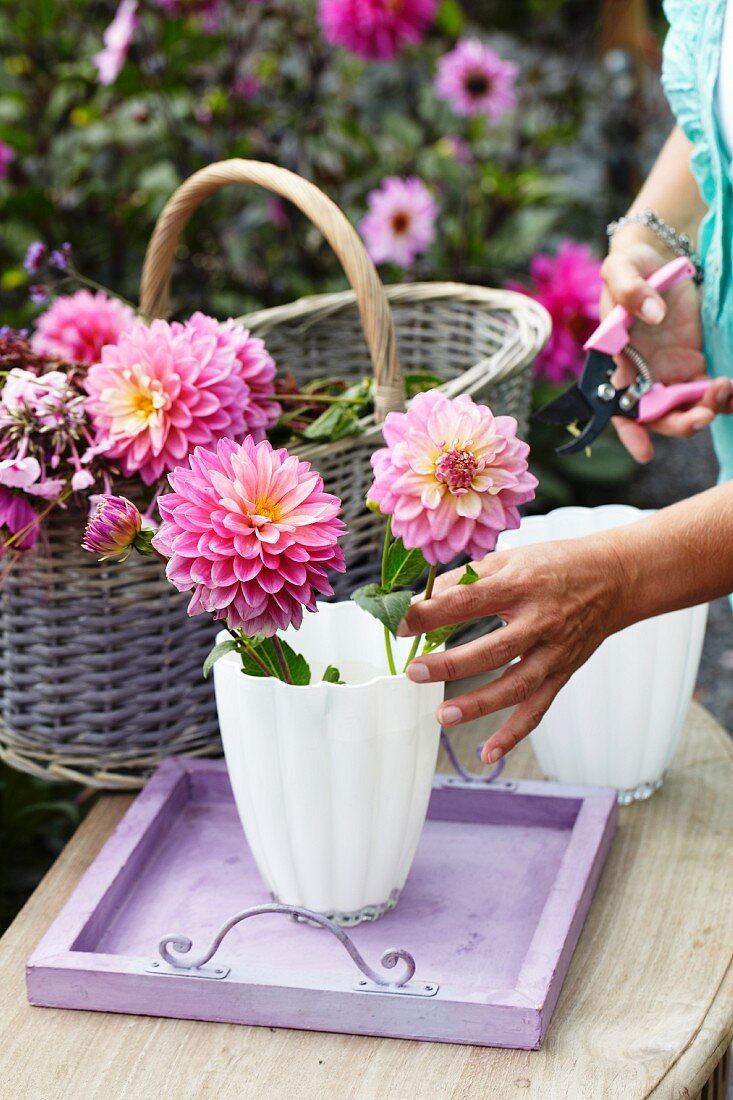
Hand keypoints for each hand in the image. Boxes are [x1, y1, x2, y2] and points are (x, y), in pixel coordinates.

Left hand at [401, 539, 629, 763]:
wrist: (614, 579)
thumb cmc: (555, 565)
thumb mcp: (510, 558)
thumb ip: (468, 579)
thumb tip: (423, 598)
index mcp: (520, 585)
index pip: (468, 601)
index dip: (431, 613)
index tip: (400, 623)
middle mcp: (540, 621)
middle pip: (492, 649)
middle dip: (450, 663)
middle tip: (414, 672)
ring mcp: (553, 652)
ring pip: (515, 685)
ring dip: (478, 704)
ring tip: (441, 715)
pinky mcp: (562, 672)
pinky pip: (537, 708)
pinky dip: (514, 733)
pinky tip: (488, 753)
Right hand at [600, 237, 730, 461]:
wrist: (657, 258)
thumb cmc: (629, 266)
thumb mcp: (621, 268)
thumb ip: (630, 289)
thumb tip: (653, 314)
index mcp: (617, 362)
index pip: (618, 406)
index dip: (631, 432)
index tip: (645, 453)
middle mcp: (643, 376)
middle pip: (658, 416)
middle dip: (681, 423)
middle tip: (702, 416)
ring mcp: (670, 372)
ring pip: (687, 408)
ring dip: (706, 409)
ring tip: (724, 387)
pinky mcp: (695, 362)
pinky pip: (709, 390)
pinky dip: (724, 397)